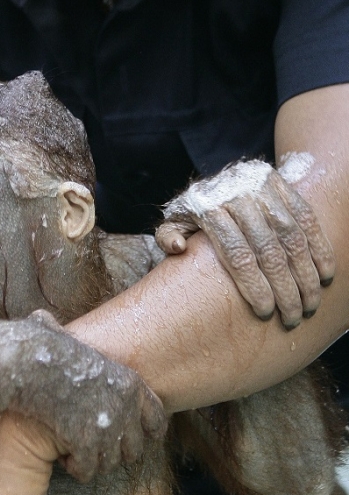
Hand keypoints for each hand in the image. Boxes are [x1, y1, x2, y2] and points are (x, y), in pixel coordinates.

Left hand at [155, 158, 334, 328]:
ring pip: (292, 235)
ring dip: (307, 273)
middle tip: (293, 317)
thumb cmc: (192, 213)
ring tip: (311, 303)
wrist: (214, 177)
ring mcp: (261, 186)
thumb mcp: (173, 222)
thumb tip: (178, 248)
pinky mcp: (281, 182)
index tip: (266, 312)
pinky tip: (326, 274)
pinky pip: (307, 217)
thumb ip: (167, 237)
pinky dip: (320, 247)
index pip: (238, 255)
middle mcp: (236, 194)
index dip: (255, 287)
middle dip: (286, 288)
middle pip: (269, 249)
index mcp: (208, 208)